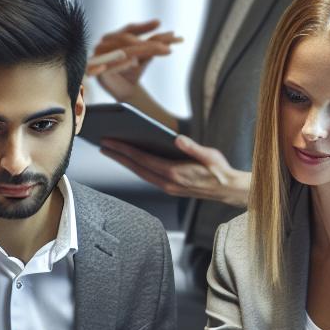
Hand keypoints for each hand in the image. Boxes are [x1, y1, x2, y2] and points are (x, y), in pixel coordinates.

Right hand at [88, 20, 182, 98]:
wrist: (125, 90)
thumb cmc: (133, 70)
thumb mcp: (145, 56)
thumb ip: (154, 45)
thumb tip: (173, 33)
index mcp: (115, 36)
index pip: (129, 29)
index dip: (143, 27)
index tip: (159, 23)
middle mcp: (105, 43)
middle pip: (126, 39)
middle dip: (146, 43)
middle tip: (165, 47)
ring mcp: (99, 56)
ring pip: (120, 51)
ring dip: (136, 51)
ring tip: (152, 52)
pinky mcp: (96, 71)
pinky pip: (108, 66)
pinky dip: (120, 63)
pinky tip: (132, 62)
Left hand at [101, 136, 249, 207]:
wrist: (227, 190)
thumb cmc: (220, 171)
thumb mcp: (210, 156)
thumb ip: (193, 148)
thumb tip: (178, 139)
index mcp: (176, 174)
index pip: (143, 160)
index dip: (125, 150)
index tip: (110, 141)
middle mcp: (168, 183)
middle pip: (137, 168)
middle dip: (119, 156)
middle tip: (102, 145)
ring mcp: (168, 187)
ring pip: (140, 174)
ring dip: (125, 163)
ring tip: (111, 151)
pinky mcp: (170, 188)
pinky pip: (147, 177)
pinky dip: (136, 168)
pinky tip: (130, 160)